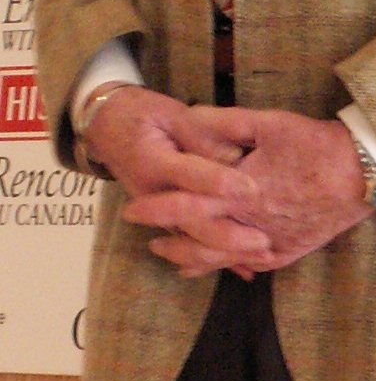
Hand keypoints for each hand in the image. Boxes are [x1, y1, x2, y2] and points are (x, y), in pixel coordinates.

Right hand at [85, 86, 272, 270]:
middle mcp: (154, 194)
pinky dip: (216, 257)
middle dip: (228, 235)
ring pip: (192, 240)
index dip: (221, 183)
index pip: (190, 174)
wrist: (107, 127)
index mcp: (155, 161)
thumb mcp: (171, 113)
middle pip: (191, 221)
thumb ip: (201, 133)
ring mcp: (157, 212)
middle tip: (263, 242)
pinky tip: (244, 268)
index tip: (253, 190)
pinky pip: (191, 242)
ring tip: (261, 260)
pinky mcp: (165, 220)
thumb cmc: (143, 114)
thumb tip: (235, 154)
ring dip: (226, 254)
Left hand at [122, 107, 372, 277]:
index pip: (185, 205)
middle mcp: (249, 225)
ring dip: (192, 258)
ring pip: (220, 259)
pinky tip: (218, 266)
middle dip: (168, 240)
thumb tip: (187, 118)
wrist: (361, 173)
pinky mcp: (288, 252)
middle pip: (197, 241)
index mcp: (239, 193)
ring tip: (171, 255)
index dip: (156, 208)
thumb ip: (223, 121)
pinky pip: (250, 266)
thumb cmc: (314, 144)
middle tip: (145, 236)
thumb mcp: (268, 122)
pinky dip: (227, 267)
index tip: (133, 208)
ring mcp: (269, 243)